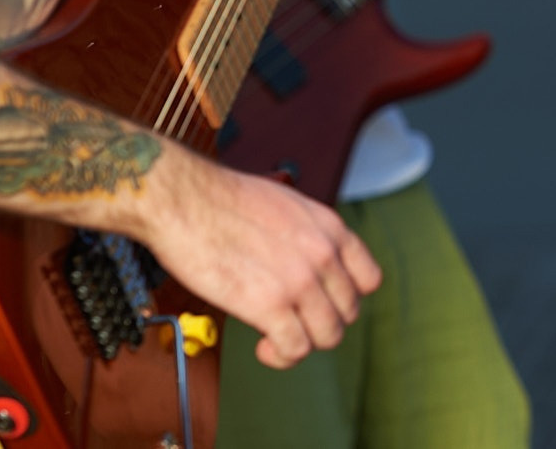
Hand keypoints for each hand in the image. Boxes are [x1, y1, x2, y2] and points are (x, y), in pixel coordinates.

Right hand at [134, 151, 381, 368]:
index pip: (369, 280)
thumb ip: (308, 236)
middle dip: (321, 322)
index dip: (346, 298)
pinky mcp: (269, 305)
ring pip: (328, 336)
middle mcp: (323, 255)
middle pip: (347, 313)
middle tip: (292, 321)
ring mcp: (300, 282)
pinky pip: (295, 349)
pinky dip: (282, 356)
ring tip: (276, 338)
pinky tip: (264, 346)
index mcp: (330, 229)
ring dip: (303, 343)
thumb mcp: (289, 205)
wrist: (186, 200)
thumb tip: (308, 263)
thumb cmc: (224, 200)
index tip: (324, 302)